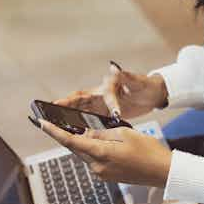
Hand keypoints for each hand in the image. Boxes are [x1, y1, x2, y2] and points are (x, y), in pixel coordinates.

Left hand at [39, 121, 171, 187]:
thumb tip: (86, 133)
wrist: (163, 172)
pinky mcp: (107, 176)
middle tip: (56, 122)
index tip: (41, 123)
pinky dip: (93, 149)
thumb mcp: (124, 133)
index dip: (53, 132)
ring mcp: (101, 174)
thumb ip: (101, 132)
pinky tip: (101, 141)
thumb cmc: (148, 150)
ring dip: (83, 142)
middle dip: (66, 135)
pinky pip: (94, 160)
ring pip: (85, 153)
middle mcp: (97, 166)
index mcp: (100, 153)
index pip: (70, 141)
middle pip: (75, 148)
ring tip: (84, 129)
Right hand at [53, 62, 167, 118]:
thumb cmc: (145, 85)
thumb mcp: (136, 82)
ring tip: (56, 126)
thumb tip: (115, 68)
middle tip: (49, 114)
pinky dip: (82, 128)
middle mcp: (99, 97)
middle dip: (63, 109)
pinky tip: (76, 135)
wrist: (153, 95)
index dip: (70, 101)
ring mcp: (101, 106)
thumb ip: (125, 76)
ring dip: (69, 119)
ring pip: (80, 113)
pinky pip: (90, 122)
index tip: (61, 106)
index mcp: (104, 88)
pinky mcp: (105, 115)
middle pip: (76, 103)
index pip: (85, 95)